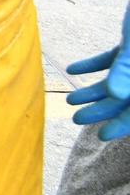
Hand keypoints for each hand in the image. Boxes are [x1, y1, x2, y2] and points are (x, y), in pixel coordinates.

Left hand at [67, 2, 129, 140]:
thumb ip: (126, 69)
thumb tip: (114, 96)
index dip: (122, 124)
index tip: (100, 135)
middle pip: (127, 97)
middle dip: (102, 109)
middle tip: (75, 117)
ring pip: (119, 79)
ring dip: (95, 89)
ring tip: (70, 99)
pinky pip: (115, 59)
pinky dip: (94, 64)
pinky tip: (72, 70)